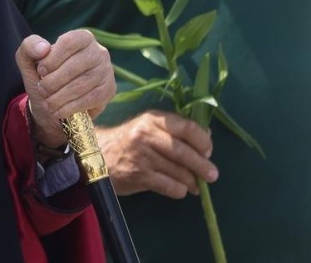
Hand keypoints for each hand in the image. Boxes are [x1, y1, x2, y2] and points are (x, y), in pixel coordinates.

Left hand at [17, 30, 113, 148]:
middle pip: (75, 65)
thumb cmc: (44, 77)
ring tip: (48, 103)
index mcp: (82, 37)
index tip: (41, 71)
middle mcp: (99, 51)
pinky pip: (89, 100)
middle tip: (42, 90)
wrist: (54, 104)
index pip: (69, 43)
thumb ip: (30, 47)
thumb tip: (43, 48)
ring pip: (82, 85)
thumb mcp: (29, 60)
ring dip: (59, 97)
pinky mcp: (109, 90)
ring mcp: (106, 71)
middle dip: (53, 82)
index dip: (52, 59)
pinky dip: (69, 108)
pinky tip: (58, 111)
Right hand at [96, 110, 217, 198]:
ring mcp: (142, 156)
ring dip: (191, 181)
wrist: (97, 154)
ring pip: (177, 171)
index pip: (186, 127)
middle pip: (183, 152)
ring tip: (196, 185)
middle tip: (213, 174)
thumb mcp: (149, 126)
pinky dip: (179, 190)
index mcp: (153, 119)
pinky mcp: (138, 176)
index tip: (209, 151)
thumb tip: (207, 135)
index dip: (202, 141)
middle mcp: (147, 135)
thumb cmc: (130, 139)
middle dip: (202, 165)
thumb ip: (176, 129)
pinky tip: (181, 190)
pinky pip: (167, 186)